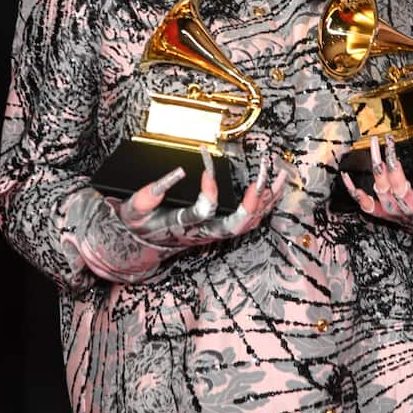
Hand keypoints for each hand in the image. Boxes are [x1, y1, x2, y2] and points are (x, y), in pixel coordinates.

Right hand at [118, 148, 286, 246]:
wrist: (143, 244)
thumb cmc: (140, 224)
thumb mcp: (134, 209)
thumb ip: (148, 194)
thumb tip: (175, 173)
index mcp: (181, 226)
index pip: (202, 213)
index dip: (209, 192)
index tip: (207, 168)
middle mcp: (203, 233)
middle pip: (236, 224)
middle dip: (252, 201)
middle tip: (260, 176)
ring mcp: (215, 233)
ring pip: (249, 221)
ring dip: (266, 199)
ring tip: (278, 174)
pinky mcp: (222, 228)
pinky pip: (251, 219)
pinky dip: (266, 202)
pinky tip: (274, 185)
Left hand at [341, 131, 412, 222]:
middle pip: (400, 186)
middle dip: (393, 159)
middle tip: (390, 138)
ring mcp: (399, 213)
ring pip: (382, 191)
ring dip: (376, 166)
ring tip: (375, 144)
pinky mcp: (387, 215)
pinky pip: (366, 205)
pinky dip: (354, 191)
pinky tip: (346, 175)